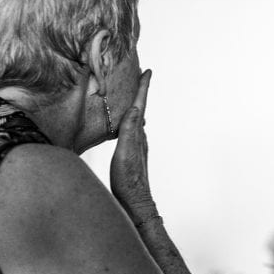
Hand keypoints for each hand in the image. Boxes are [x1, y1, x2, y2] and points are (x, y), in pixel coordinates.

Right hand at [110, 70, 157, 220]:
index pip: (140, 106)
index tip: (147, 71)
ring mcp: (137, 145)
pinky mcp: (132, 153)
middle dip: (139, 91)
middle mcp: (139, 137)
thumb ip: (128, 132)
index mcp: (137, 134)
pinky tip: (126, 122)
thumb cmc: (128, 180)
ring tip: (132, 92)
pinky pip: (131, 129)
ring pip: (136, 119)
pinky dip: (129, 119)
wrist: (134, 202)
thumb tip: (134, 108)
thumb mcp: (125, 154)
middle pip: (139, 108)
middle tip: (139, 75)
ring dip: (135, 104)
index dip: (143, 88)